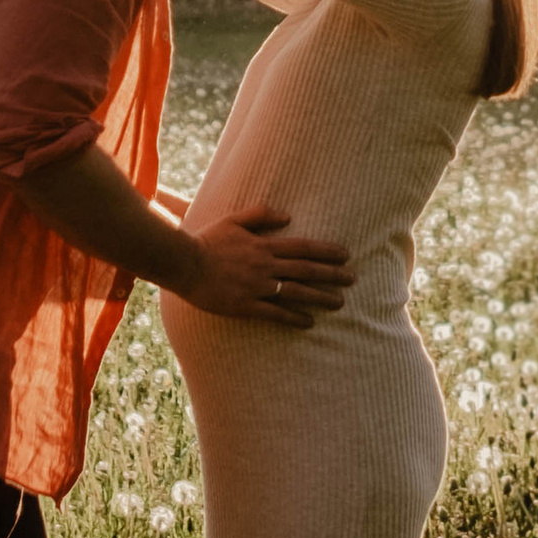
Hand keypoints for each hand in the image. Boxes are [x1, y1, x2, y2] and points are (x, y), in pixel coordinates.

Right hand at [173, 205, 353, 329]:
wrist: (185, 263)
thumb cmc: (208, 240)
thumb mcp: (234, 220)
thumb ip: (261, 215)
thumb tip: (288, 216)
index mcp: (264, 245)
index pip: (303, 247)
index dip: (327, 251)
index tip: (345, 254)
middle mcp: (266, 265)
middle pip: (306, 270)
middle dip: (332, 275)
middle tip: (353, 279)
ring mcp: (257, 287)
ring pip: (296, 292)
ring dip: (320, 297)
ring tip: (340, 302)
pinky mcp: (247, 305)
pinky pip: (276, 313)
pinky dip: (294, 318)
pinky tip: (309, 322)